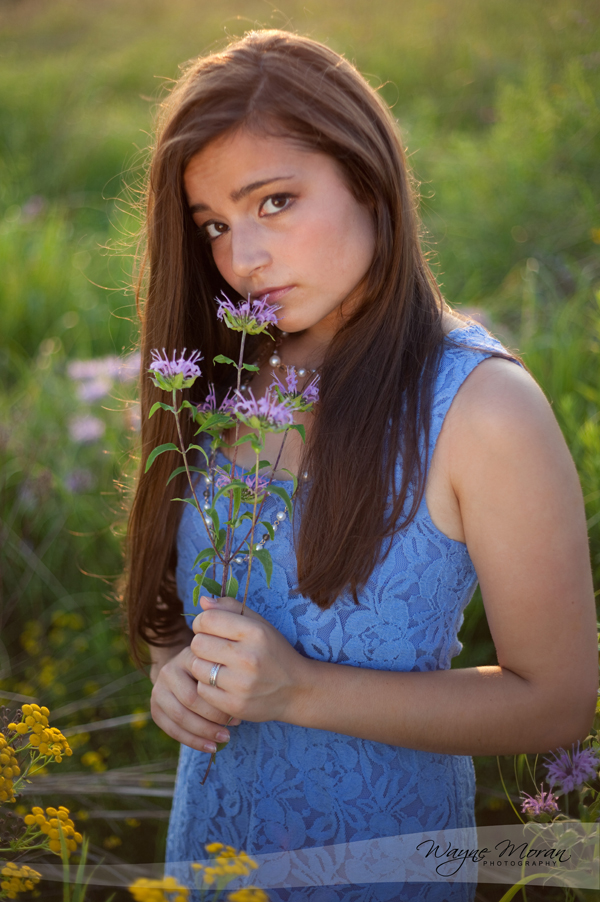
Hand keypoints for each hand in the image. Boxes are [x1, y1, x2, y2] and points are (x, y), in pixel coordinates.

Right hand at [150, 644, 241, 752]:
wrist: (184, 672)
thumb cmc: (211, 672)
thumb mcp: (217, 667)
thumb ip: (225, 681)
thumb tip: (238, 714)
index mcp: (187, 657)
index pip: (202, 682)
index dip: (221, 702)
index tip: (239, 714)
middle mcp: (168, 670)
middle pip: (190, 700)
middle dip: (213, 718)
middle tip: (232, 728)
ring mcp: (158, 689)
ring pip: (179, 717)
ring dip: (204, 733)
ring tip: (224, 739)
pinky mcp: (155, 708)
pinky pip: (172, 730)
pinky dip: (193, 742)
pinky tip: (210, 747)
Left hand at [190, 595, 308, 723]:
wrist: (297, 690)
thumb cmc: (274, 652)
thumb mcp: (260, 625)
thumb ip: (232, 608)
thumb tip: (203, 600)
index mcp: (255, 632)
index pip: (207, 620)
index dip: (202, 622)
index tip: (209, 629)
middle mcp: (248, 658)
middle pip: (198, 644)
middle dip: (201, 644)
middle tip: (212, 649)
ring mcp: (241, 684)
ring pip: (196, 667)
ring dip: (201, 665)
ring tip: (215, 665)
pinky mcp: (235, 705)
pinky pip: (202, 690)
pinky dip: (207, 685)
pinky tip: (220, 683)